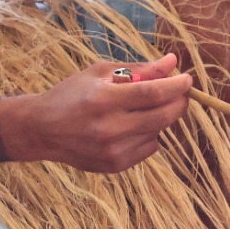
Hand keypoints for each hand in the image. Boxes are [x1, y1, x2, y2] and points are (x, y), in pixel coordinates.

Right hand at [14, 55, 190, 170]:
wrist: (42, 129)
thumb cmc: (72, 94)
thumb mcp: (101, 72)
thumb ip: (139, 69)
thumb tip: (172, 63)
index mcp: (104, 99)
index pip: (153, 93)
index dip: (176, 86)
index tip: (187, 78)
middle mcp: (109, 128)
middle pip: (162, 116)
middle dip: (178, 102)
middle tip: (180, 92)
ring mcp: (113, 150)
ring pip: (158, 131)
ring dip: (160, 117)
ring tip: (139, 107)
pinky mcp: (115, 166)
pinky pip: (149, 147)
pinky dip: (149, 134)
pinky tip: (129, 126)